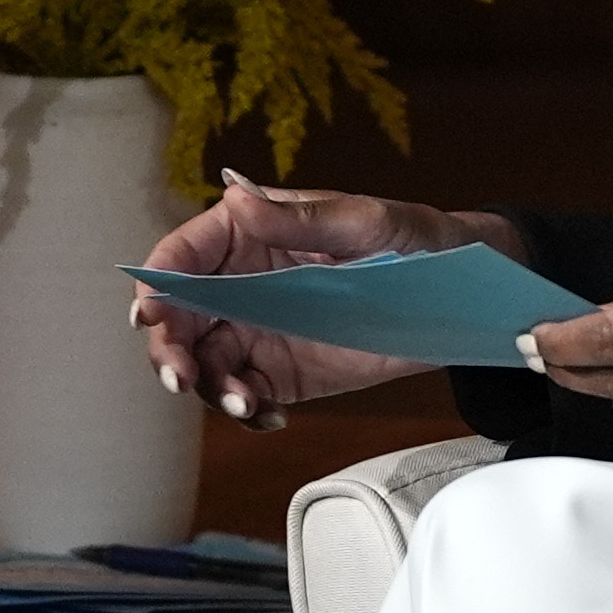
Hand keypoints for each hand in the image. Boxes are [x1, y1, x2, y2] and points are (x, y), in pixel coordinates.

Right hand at [129, 173, 517, 428]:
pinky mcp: (280, 372)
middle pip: (178, 317)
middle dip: (168, 349)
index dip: (155, 285)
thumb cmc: (417, 241)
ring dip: (208, 388)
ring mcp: (257, 330)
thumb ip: (299, 218)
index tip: (149, 316)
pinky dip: (246, 411)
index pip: (181, 256)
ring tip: (245, 403)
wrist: (463, 299)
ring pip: (204, 363)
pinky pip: (243, 395)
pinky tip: (269, 416)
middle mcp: (241, 283)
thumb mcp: (366, 222)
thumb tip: (235, 196)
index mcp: (250, 233)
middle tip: (181, 378)